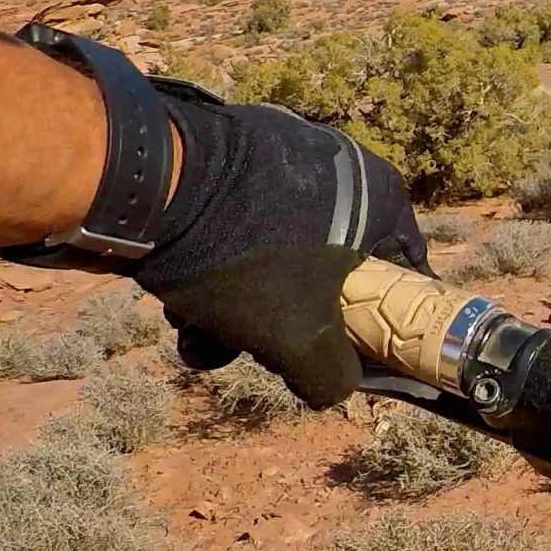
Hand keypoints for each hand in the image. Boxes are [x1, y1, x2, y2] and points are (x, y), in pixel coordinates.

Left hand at [136, 100, 429, 406]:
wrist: (147, 185)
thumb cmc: (248, 259)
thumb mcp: (301, 342)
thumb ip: (332, 376)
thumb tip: (332, 388)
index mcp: (376, 196)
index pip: (403, 273)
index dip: (381, 324)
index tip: (351, 358)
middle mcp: (335, 170)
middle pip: (327, 277)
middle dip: (286, 329)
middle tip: (258, 356)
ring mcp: (276, 163)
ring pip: (275, 262)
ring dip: (240, 313)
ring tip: (200, 338)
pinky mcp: (225, 165)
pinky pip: (238, 235)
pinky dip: (216, 274)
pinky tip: (179, 309)